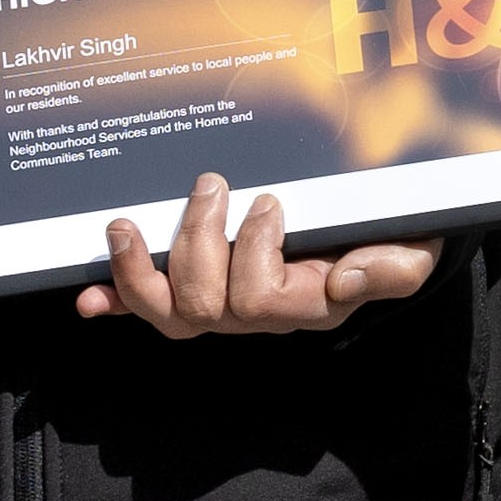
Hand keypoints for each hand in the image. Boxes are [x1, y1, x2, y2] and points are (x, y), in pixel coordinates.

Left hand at [79, 176, 443, 334]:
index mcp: (306, 304)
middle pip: (204, 305)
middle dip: (197, 241)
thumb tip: (342, 278)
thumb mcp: (411, 252)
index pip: (259, 298)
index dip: (252, 250)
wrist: (383, 235)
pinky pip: (152, 309)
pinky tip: (89, 299)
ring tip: (127, 225)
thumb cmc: (392, 239)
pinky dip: (119, 301)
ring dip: (140, 267)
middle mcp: (258, 314)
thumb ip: (390, 269)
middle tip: (211, 186)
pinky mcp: (199, 290)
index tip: (268, 202)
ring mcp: (224, 305)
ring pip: (169, 312)